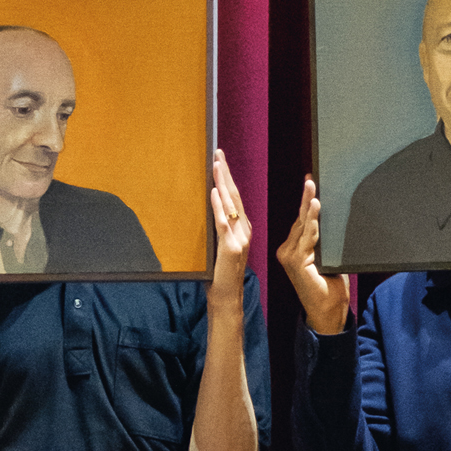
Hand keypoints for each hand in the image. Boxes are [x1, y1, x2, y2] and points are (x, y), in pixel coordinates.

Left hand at [209, 149, 251, 304]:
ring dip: (223, 184)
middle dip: (226, 174)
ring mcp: (239, 239)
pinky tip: (214, 193)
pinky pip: (223, 223)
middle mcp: (244, 231)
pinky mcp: (230, 248)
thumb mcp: (218, 248)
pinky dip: (219, 207)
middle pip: (235, 197)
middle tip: (218, 154)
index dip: (228, 179)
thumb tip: (206, 212)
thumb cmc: (220, 275)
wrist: (227, 297)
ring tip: (217, 165)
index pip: (235, 198)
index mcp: (242, 229)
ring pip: (231, 206)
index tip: (220, 160)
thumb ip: (217, 230)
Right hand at [276, 176, 350, 334]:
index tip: (310, 184)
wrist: (328, 313)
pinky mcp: (295, 261)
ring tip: (312, 188)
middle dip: (307, 198)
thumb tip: (331, 222)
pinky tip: (315, 208)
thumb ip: (325, 242)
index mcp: (294, 250)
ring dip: (308, 206)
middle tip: (311, 180)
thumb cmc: (331, 289)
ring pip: (302, 226)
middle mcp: (288, 252)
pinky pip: (307, 237)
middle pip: (300, 220)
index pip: (302, 222)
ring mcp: (289, 256)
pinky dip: (312, 222)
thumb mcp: (329, 260)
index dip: (307, 203)